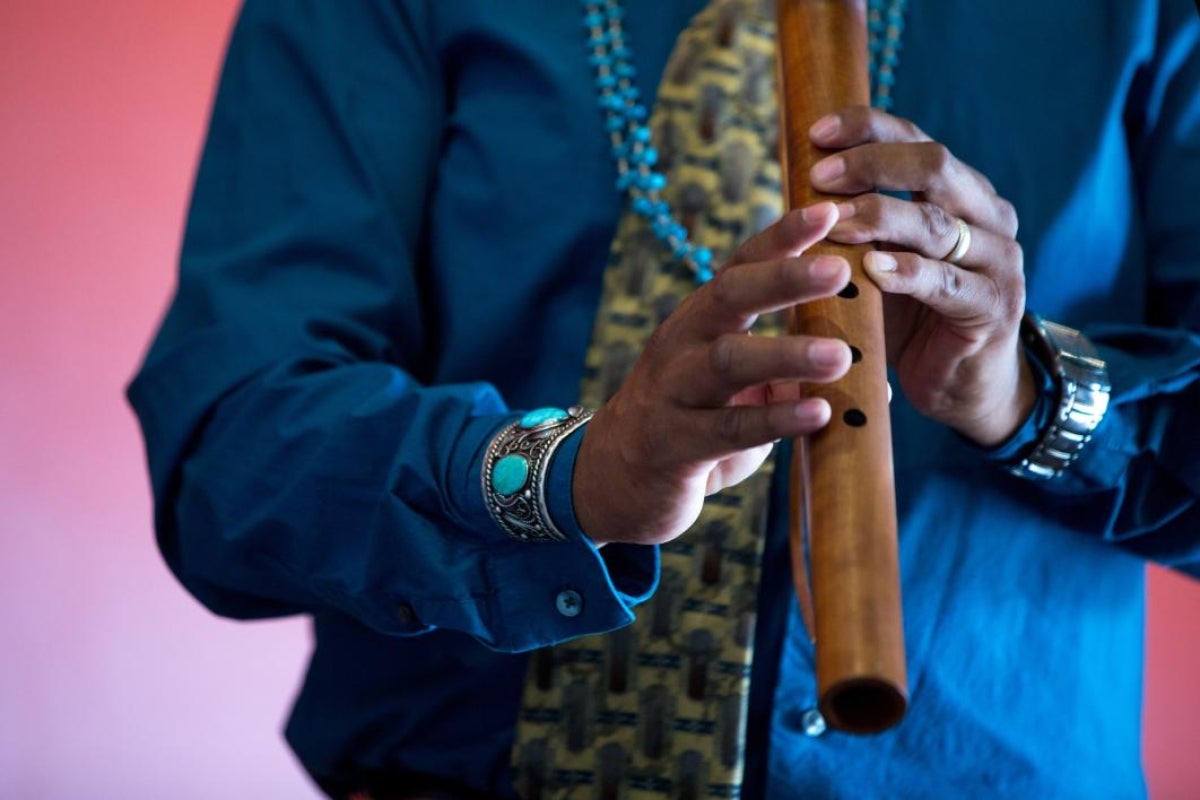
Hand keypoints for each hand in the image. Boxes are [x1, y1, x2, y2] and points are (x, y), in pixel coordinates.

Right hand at [574, 204, 851, 546]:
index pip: (741, 266)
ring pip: (727, 362)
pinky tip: (817, 415)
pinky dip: (775, 420)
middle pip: (728, 297)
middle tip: (838, 269)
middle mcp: (681, 345)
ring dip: (786, 355)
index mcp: (700, 321)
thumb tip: (867, 365)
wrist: (614, 482)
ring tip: (840, 356)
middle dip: (783, 279)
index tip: (830, 210)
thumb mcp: (734, 388)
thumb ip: (787, 371)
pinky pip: (727, 430)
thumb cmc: (688, 425)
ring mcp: (673, 393)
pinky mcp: (673, 445)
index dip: (782, 237)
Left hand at [809, 106, 1035, 446]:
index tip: (816, 133)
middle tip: (819, 177)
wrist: (958, 386)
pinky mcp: (994, 306)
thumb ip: (855, 224)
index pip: (915, 139)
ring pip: (936, 222)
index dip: (867, 128)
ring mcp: (998, 259)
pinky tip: (873, 269)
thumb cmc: (909, 318)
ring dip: (879, 217)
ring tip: (833, 223)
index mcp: (960, 192)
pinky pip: (946, 282)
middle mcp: (988, 215)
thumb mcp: (877, 260)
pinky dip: (907, 272)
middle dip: (870, 165)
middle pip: (933, 166)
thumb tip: (795, 184)